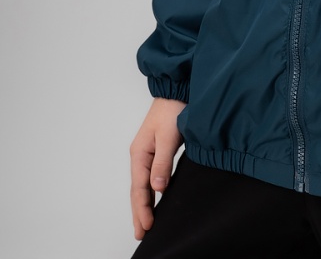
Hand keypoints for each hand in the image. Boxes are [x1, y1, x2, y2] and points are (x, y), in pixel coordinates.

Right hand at [129, 97, 185, 239]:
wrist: (177, 91)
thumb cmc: (172, 110)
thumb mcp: (168, 136)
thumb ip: (162, 162)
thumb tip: (157, 188)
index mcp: (139, 153)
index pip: (139, 187)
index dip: (142, 208)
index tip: (147, 226)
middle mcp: (141, 155)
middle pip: (138, 189)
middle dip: (139, 212)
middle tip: (141, 234)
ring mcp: (148, 153)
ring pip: (144, 185)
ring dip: (144, 204)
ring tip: (145, 224)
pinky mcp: (157, 151)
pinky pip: (151, 177)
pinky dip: (151, 191)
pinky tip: (155, 199)